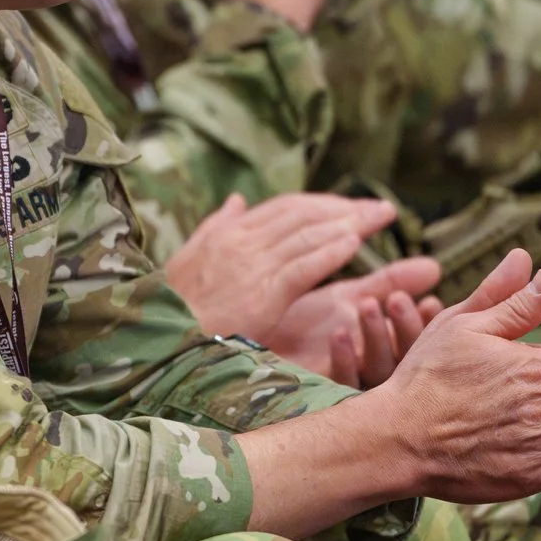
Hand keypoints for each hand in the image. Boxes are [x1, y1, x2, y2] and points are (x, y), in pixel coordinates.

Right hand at [165, 192, 395, 340]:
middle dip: (345, 208)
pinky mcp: (260, 294)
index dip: (323, 203)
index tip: (352, 205)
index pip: (285, 208)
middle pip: (303, 214)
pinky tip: (353, 246)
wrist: (158, 340)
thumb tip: (236, 200)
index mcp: (229, 234)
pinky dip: (328, 254)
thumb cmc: (173, 305)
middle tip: (382, 209)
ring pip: (307, 235)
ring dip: (348, 224)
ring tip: (380, 219)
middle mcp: (243, 242)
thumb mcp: (190, 258)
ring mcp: (252, 267)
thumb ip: (216, 226)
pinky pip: (301, 268)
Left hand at [271, 257, 443, 386]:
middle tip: (398, 299)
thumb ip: (390, 283)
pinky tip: (339, 333)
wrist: (256, 340)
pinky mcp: (322, 398)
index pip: (418, 343)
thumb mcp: (350, 298)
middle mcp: (372, 373)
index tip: (431, 301)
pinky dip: (343, 358)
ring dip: (376, 338)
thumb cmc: (304, 324)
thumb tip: (434, 267)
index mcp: (385, 351)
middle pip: (404, 359)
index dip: (426, 325)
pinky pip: (339, 384)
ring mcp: (350, 388)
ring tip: (369, 304)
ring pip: (376, 372)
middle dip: (405, 329)